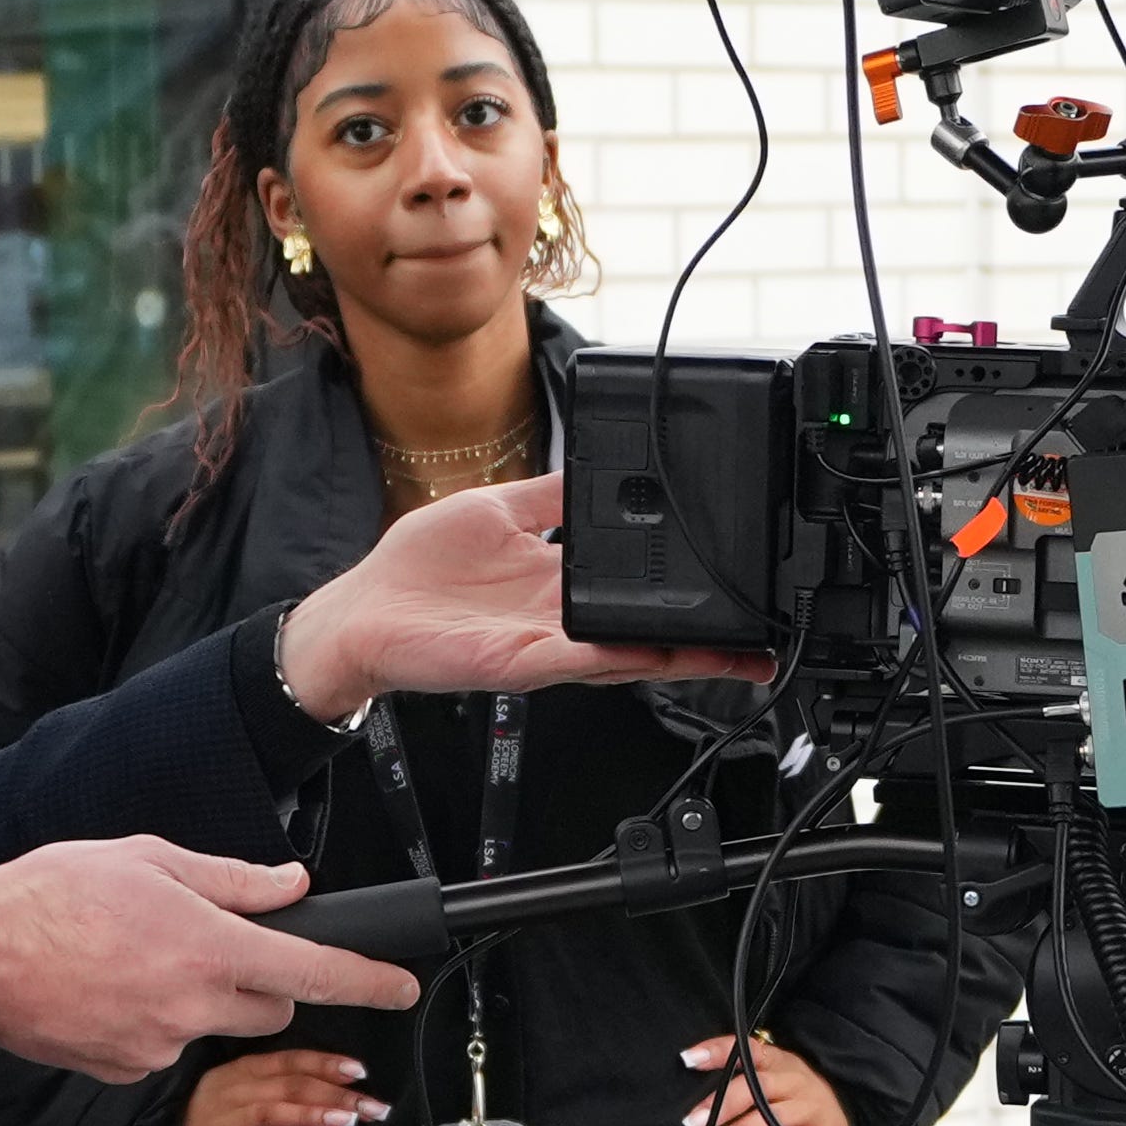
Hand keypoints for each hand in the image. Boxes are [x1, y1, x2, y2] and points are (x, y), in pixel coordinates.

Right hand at [0, 835, 419, 1084]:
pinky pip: (166, 1048)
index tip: (401, 986)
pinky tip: (111, 990)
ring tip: (138, 960)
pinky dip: (155, 1023)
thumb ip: (232, 879)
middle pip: (270, 1009)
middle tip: (210, 945)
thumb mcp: (150, 859)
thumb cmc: (53, 896)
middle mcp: (195, 1006)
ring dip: (201, 1001)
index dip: (368, 981)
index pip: (314, 971)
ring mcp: (161, 1048)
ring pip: (215, 1029)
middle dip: (262, 983)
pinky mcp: (128, 1072)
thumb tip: (290, 884)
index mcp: (210, 947)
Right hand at [173, 1049, 387, 1125]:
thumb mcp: (238, 1084)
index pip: (292, 1061)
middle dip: (335, 1094)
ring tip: (346, 1124)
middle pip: (290, 1086)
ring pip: (271, 1114)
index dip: (326, 1063)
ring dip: (310, 1116)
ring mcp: (223, 1121)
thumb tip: (331, 1086)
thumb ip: (276, 1082)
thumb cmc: (206, 1108)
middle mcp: (236, 1089)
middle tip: (374, 1107)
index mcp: (246, 1070)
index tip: (361, 1071)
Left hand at [277, 470, 771, 721]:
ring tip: (737, 649)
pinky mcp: (517, 662)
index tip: (735, 576)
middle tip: (765, 631)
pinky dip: (617, 656)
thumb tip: (601, 463)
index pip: (638, 583)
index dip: (688, 585)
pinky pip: (576, 661)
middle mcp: (561, 618)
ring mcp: (545, 644)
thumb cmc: (416, 570)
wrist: (360, 615)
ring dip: (684, 655)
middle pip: (651, 629)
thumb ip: (552, 494)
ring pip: (630, 653)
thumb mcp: (499, 509)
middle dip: (712, 636)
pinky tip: (655, 652)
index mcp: (560, 581)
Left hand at [680, 1032, 851, 1125]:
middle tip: (693, 1124)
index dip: (718, 1052)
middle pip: (757, 1088)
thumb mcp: (778, 1073)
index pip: (748, 1050)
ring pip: (772, 1120)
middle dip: (722, 1105)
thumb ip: (746, 1074)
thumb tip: (695, 1083)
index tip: (688, 1059)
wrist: (847, 1114)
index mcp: (779, 1061)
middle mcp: (794, 1081)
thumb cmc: (796, 1094)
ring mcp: (809, 1110)